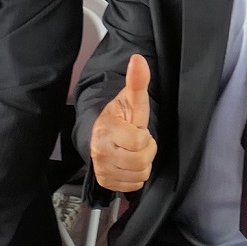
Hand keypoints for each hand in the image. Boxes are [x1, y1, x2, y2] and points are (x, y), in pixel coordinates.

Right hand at [90, 54, 155, 192]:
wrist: (102, 133)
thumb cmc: (120, 117)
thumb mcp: (131, 99)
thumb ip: (137, 81)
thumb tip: (138, 60)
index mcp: (107, 129)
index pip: (140, 142)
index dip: (145, 136)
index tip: (137, 130)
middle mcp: (100, 151)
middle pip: (142, 161)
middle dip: (146, 151)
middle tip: (137, 142)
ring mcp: (101, 168)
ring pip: (139, 174)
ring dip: (141, 164)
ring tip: (132, 151)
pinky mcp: (104, 180)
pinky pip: (132, 186)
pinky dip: (134, 176)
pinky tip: (128, 163)